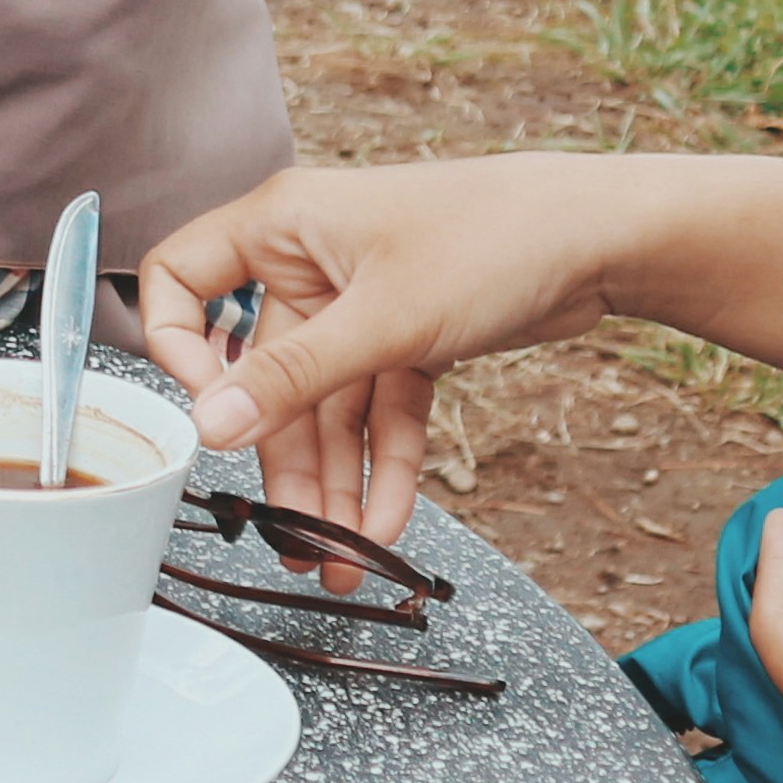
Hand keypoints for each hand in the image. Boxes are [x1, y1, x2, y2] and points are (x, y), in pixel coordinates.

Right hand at [128, 157, 641, 555]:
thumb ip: (294, 377)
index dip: (179, 347)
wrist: (603, 237)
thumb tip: (211, 426)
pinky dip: (384, 464)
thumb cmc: (493, 237)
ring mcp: (360, 300)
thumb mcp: (385, 318)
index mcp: (280, 225)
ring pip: (326, 405)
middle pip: (266, 374)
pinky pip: (379, 409)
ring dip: (334, 481)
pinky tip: (385, 523)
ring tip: (339, 557)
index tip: (211, 413)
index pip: (181, 278)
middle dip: (282, 459)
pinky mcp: (408, 333)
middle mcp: (310, 262)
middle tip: (292, 538)